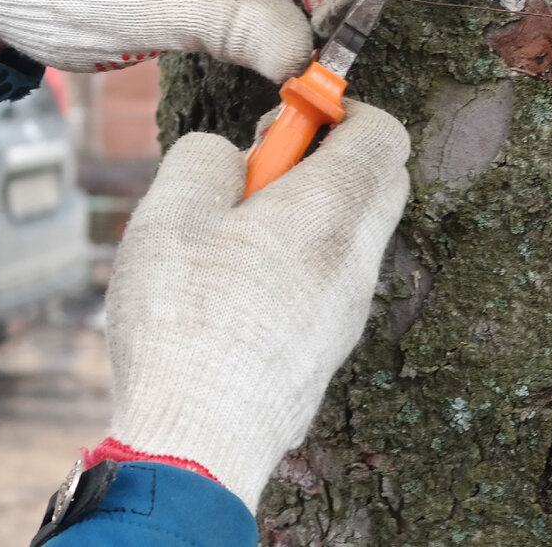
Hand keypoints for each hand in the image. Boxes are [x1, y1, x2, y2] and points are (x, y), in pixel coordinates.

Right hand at [99, 101, 409, 510]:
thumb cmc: (183, 328)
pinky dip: (307, 255)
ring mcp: (352, 305)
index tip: (292, 117)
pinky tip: (243, 283)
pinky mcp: (334, 342)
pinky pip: (339, 275)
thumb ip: (205, 158)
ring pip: (358, 228)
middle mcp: (358, 257)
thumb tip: (230, 155)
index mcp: (329, 212)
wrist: (199, 444)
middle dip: (330, 154)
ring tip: (239, 235)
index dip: (342, 107)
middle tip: (262, 172)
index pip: (384, 131)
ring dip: (312, 209)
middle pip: (382, 177)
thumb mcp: (168, 214)